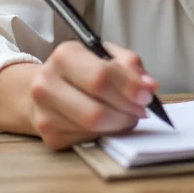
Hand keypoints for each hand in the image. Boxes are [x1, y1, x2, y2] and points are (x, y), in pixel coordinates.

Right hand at [29, 41, 158, 149]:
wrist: (45, 87)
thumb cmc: (82, 68)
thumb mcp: (105, 54)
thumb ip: (129, 64)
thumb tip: (149, 86)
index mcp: (64, 56)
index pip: (101, 76)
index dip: (129, 88)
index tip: (147, 95)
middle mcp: (47, 84)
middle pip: (96, 110)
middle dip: (126, 112)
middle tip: (141, 110)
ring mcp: (44, 114)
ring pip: (94, 128)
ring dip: (119, 123)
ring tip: (126, 113)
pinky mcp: (50, 137)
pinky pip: (88, 139)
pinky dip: (105, 132)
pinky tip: (107, 122)